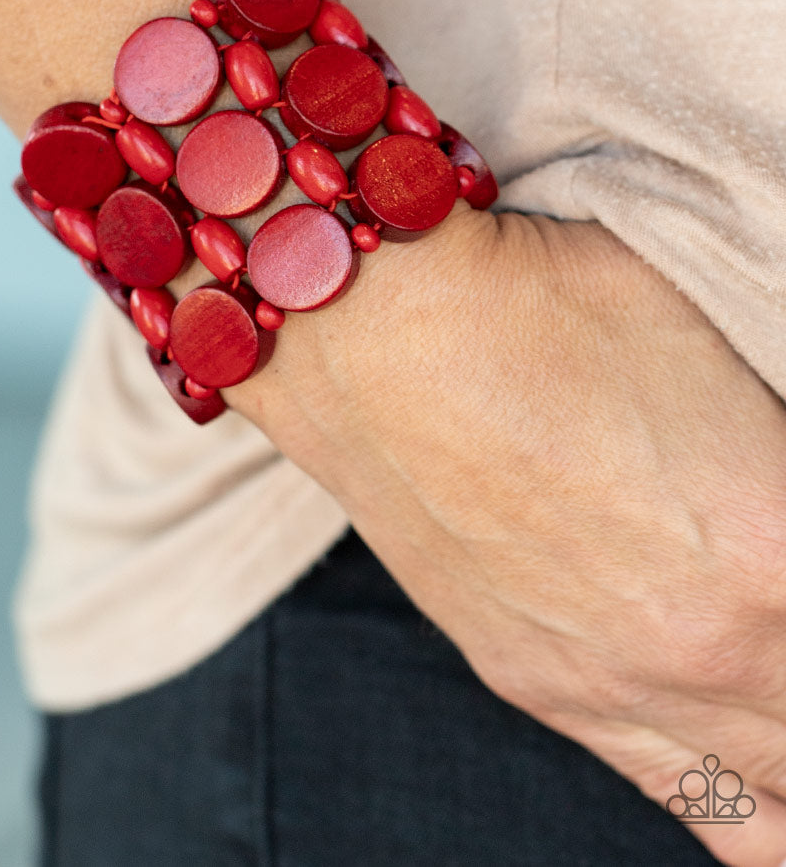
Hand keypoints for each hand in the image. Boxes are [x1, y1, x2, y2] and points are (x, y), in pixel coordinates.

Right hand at [226, 205, 785, 864]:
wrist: (370, 327)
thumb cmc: (543, 300)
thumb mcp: (721, 347)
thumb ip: (778, 456)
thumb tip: (778, 493)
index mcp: (776, 555)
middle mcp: (709, 653)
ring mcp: (614, 689)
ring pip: (766, 815)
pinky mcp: (535, 683)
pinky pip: (673, 790)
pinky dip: (735, 793)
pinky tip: (749, 769)